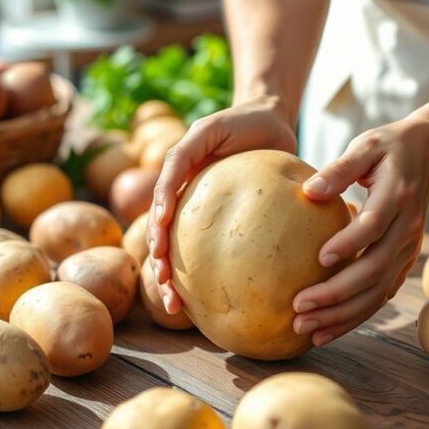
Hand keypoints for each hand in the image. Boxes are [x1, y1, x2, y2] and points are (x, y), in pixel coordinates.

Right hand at [147, 96, 296, 313]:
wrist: (269, 121)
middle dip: (160, 264)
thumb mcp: (209, 129)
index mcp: (178, 176)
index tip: (160, 247)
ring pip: (181, 251)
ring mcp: (201, 211)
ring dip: (174, 280)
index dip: (158, 225)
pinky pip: (211, 251)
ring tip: (175, 307)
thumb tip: (171, 184)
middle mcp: (184, 197)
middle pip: (164, 236)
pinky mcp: (223, 221)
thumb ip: (189, 150)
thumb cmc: (241, 122)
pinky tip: (207, 302)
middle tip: (165, 289)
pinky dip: (204, 276)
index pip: (162, 204)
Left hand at [292, 120, 428, 346]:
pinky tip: (327, 329)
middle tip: (298, 307)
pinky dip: (355, 316)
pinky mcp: (402, 262)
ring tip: (306, 329)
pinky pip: (379, 295)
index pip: (373, 227)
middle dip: (336, 294)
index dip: (349, 243)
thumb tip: (309, 191)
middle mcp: (407, 230)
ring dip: (342, 315)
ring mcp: (407, 250)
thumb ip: (340, 168)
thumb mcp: (365, 146)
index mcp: (397, 198)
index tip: (319, 258)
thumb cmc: (388, 148)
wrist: (428, 152)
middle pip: (373, 270)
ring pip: (377, 292)